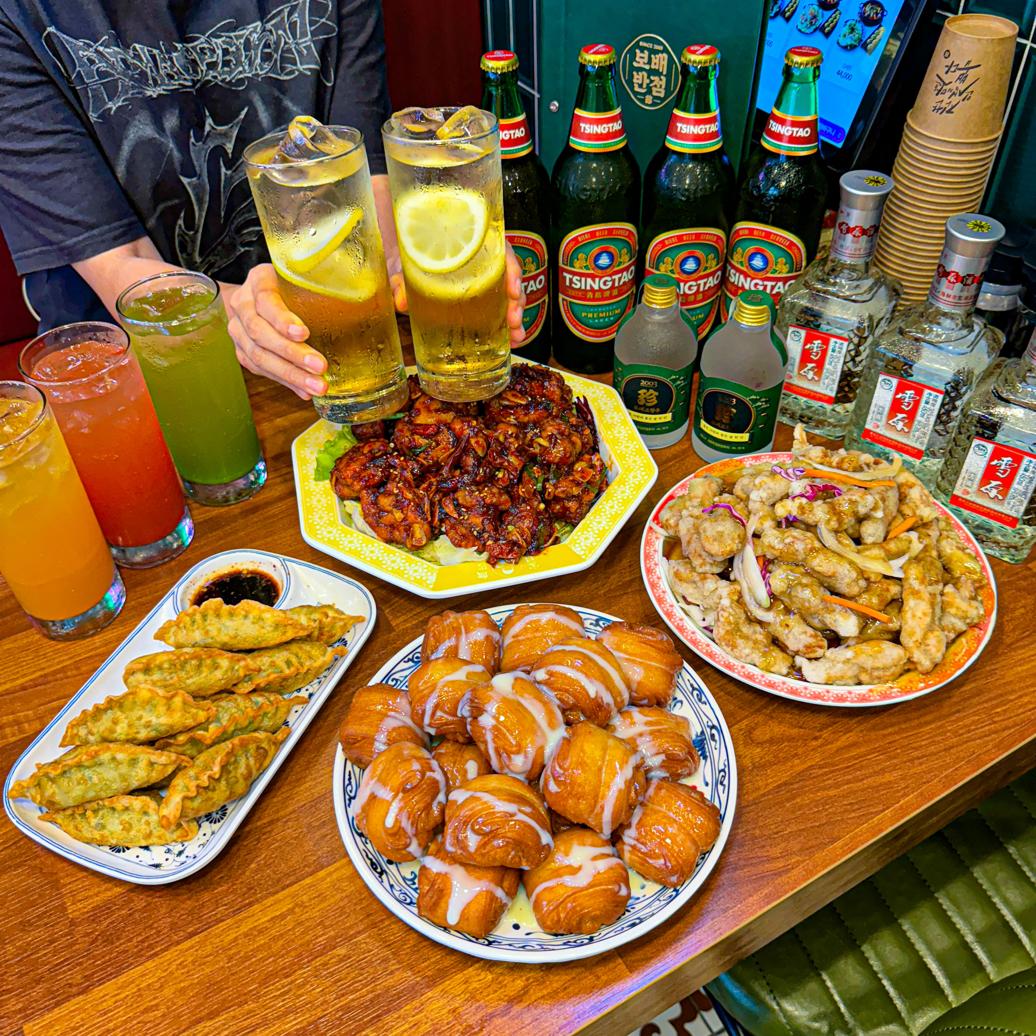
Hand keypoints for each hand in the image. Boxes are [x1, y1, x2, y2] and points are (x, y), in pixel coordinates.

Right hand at [226, 265, 327, 399]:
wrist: (261, 294)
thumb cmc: (295, 285)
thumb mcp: (309, 276)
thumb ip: (335, 285)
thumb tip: (385, 303)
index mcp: (259, 280)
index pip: (266, 300)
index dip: (282, 319)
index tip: (304, 334)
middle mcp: (243, 304)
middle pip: (260, 333)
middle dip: (292, 354)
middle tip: (320, 367)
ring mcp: (238, 329)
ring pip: (258, 356)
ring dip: (290, 374)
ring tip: (316, 386)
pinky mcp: (242, 351)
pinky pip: (260, 369)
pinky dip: (285, 382)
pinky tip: (305, 390)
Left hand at [390, 242, 526, 346]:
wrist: (405, 260)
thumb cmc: (411, 256)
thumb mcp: (405, 264)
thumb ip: (402, 280)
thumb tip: (401, 302)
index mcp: (473, 246)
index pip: (502, 251)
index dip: (512, 270)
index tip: (512, 289)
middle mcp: (483, 262)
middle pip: (511, 277)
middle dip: (518, 301)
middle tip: (514, 320)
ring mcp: (486, 281)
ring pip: (511, 295)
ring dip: (517, 316)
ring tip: (516, 335)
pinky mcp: (483, 299)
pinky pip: (501, 309)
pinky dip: (508, 326)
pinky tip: (511, 339)